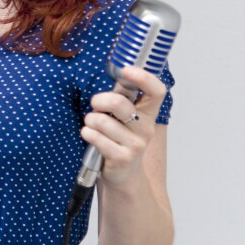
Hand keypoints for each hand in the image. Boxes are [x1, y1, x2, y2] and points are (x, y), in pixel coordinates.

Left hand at [81, 66, 166, 186]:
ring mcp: (136, 145)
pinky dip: (87, 133)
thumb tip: (116, 72)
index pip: (157, 91)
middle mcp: (145, 128)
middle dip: (99, 101)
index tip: (127, 70)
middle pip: (119, 103)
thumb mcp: (123, 118)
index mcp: (148, 113)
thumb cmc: (118, 139)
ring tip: (92, 125)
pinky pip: (95, 137)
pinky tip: (90, 136)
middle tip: (95, 106)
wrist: (122, 174)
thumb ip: (122, 97)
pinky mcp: (122, 158)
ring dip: (90, 121)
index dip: (144, 77)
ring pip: (101, 121)